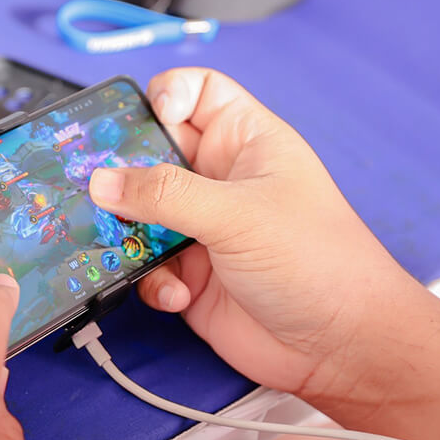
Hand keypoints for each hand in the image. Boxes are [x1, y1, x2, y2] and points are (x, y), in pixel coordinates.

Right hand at [88, 67, 421, 401]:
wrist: (338, 345)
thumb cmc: (316, 261)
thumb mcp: (237, 213)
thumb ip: (164, 194)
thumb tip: (103, 181)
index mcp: (245, 143)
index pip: (198, 93)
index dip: (168, 94)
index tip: (145, 119)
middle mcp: (220, 181)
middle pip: (153, 155)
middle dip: (125, 172)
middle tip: (101, 187)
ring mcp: (202, 229)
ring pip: (140, 214)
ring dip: (129, 233)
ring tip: (130, 248)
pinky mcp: (191, 275)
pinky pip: (147, 266)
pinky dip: (152, 280)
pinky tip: (178, 294)